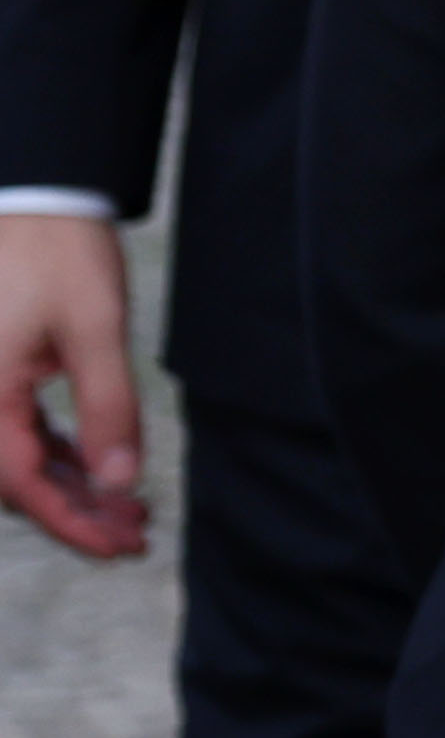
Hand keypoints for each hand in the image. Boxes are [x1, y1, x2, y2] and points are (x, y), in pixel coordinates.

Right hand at [0, 211, 147, 563]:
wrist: (34, 191)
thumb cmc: (58, 250)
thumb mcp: (96, 331)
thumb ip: (109, 408)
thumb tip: (120, 480)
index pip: (22, 482)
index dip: (73, 522)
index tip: (121, 546)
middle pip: (16, 478)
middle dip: (76, 511)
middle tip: (136, 534)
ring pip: (18, 456)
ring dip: (70, 485)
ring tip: (129, 509)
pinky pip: (18, 428)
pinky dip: (59, 452)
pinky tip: (98, 466)